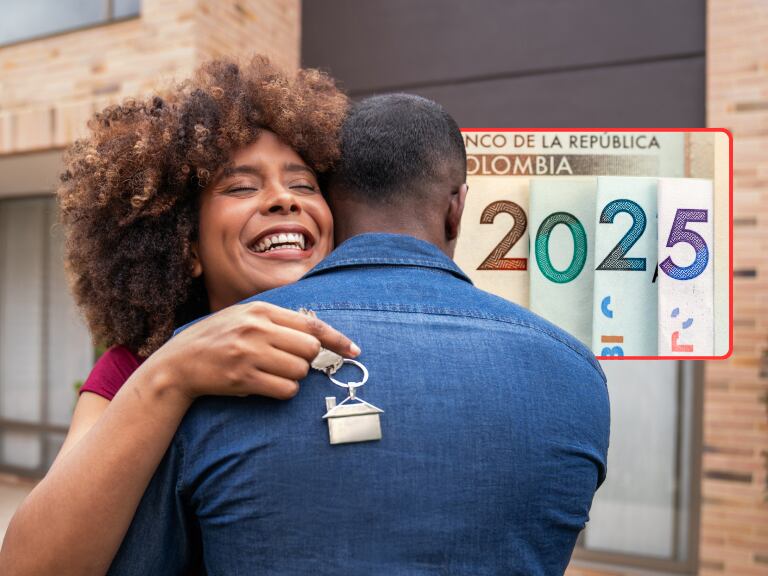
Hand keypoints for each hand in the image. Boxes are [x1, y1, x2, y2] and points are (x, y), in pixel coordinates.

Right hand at [144, 302, 359, 400]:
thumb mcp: (244, 316)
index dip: (337, 339)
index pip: (311, 323)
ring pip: (299, 371)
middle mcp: (257, 329)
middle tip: (290, 361)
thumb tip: (317, 332)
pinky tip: (266, 385)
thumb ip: (277, 320)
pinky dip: (284, 391)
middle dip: (308, 360)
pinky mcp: (243, 378)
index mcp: (261, 310)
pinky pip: (285, 390)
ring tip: (271, 372)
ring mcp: (249, 354)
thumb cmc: (217, 339)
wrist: (179, 363)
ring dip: (294, 377)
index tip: (354, 350)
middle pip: (310, 349)